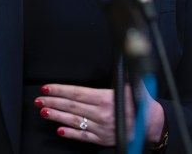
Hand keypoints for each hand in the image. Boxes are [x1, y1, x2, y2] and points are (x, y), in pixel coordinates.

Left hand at [35, 83, 163, 146]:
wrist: (152, 125)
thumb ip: (125, 72)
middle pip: (72, 106)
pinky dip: (70, 133)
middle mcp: (102, 113)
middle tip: (39, 99)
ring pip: (74, 120)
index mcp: (107, 98)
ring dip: (57, 116)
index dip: (60, 90)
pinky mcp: (102, 139)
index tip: (48, 88)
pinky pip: (83, 136)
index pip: (78, 93)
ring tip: (44, 111)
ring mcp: (100, 127)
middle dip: (53, 102)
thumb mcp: (135, 84)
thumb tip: (126, 52)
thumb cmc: (142, 103)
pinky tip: (59, 130)